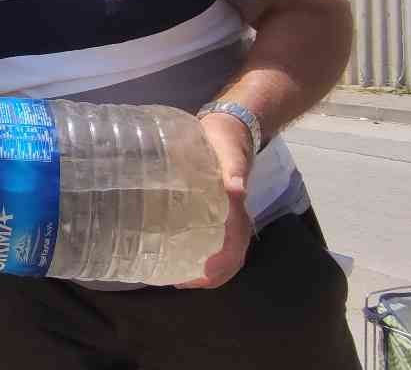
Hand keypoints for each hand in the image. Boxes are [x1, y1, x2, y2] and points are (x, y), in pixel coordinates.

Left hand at [176, 113, 254, 288]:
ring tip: (175, 274)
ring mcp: (224, 217)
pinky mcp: (212, 210)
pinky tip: (172, 252)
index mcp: (237, 211)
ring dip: (203, 269)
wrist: (229, 128)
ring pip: (220, 252)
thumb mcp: (230, 154)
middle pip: (229, 259)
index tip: (199, 274)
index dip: (220, 267)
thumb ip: (233, 171)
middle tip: (178, 281)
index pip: (235, 248)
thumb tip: (236, 191)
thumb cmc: (227, 142)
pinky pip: (209, 238)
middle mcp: (233, 219)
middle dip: (209, 277)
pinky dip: (196, 252)